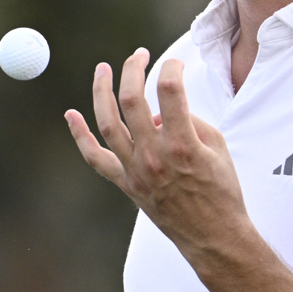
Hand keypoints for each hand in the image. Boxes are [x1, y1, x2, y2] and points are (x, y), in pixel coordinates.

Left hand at [64, 48, 251, 263]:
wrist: (213, 236)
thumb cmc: (222, 191)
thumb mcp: (219, 148)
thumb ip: (191, 121)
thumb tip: (160, 111)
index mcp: (183, 144)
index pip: (170, 90)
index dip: (172, 67)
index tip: (177, 63)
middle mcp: (154, 156)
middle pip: (132, 100)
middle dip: (133, 69)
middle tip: (139, 55)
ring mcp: (136, 171)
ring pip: (107, 123)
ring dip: (101, 91)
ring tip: (102, 69)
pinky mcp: (126, 185)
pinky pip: (95, 158)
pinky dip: (80, 136)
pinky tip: (71, 114)